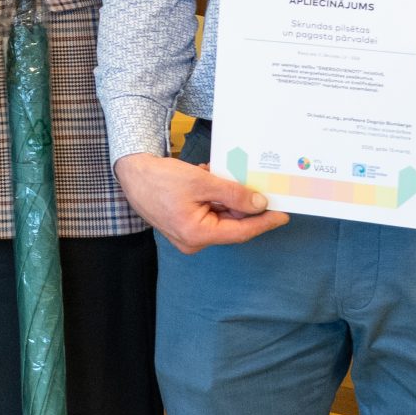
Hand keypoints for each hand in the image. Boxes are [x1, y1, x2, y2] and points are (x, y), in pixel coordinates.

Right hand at [113, 153, 289, 254]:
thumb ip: (234, 195)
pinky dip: (214, 198)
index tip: (284, 214)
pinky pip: (208, 214)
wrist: (130, 173)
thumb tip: (260, 204)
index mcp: (197, 235)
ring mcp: (187, 235)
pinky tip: (210, 178)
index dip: (265, 222)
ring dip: (227, 198)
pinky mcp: (182, 225)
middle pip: (231, 225)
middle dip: (244, 205)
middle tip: (262, 187)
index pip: (241, 231)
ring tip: (227, 175)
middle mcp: (193, 241)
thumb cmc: (160, 178)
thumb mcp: (202, 182)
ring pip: (220, 217)